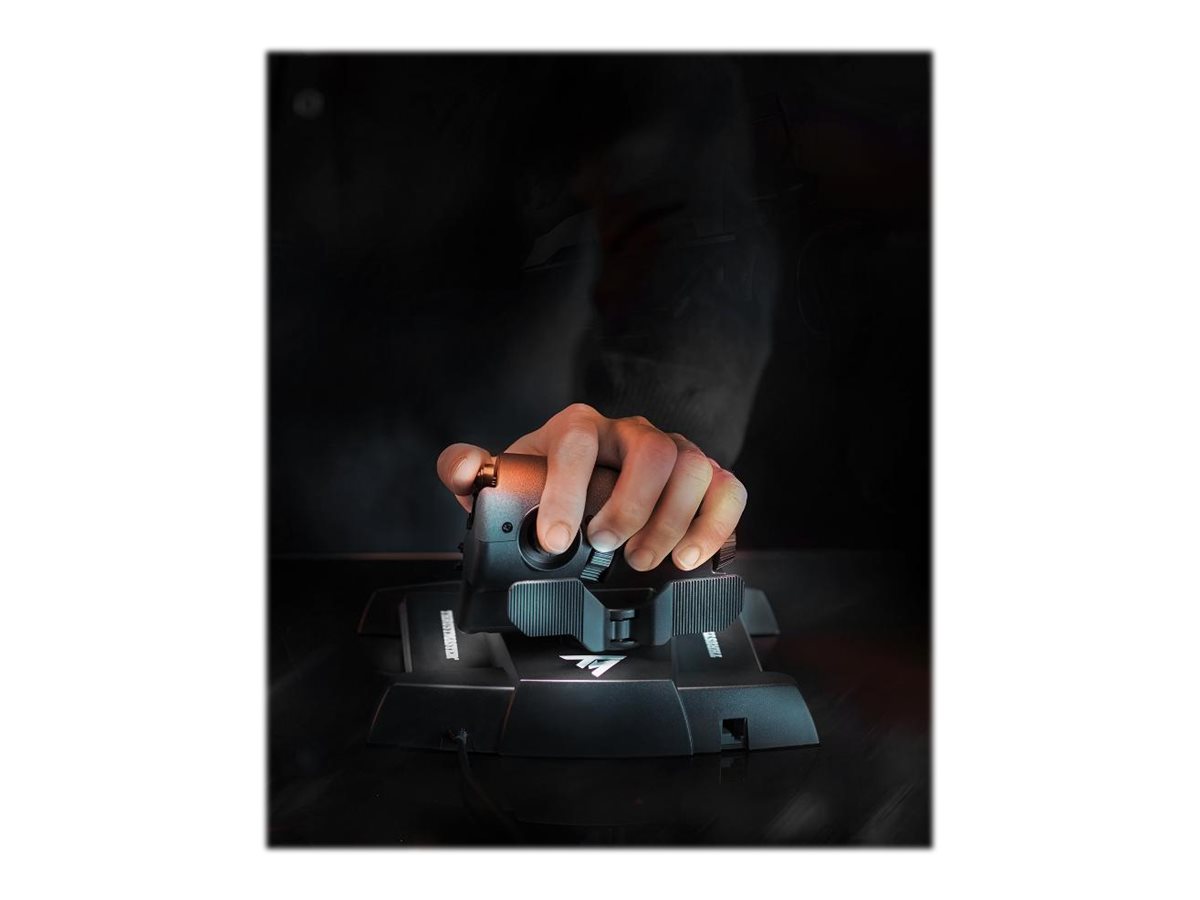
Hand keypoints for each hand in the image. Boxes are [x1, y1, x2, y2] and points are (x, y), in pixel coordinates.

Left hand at [436, 403, 746, 570]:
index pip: (579, 442)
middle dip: (631, 506)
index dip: (569, 490)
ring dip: (673, 520)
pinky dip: (716, 524)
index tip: (558, 539)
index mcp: (579, 429)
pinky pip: (727, 488)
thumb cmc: (551, 480)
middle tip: (609, 548)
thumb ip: (471, 471)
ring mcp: (673, 452)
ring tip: (645, 560)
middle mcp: (630, 433)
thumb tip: (463, 467)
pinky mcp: (705, 478)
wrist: (593, 479)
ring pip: (693, 466)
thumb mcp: (507, 478)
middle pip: (650, 450)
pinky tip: (691, 556)